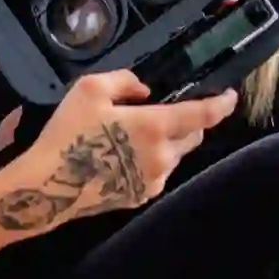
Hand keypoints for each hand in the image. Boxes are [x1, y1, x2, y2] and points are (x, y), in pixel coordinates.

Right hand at [0, 69, 237, 233]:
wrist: (47, 186)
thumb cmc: (68, 133)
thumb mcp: (90, 89)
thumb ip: (124, 81)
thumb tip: (145, 91)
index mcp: (155, 127)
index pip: (203, 115)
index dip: (222, 104)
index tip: (231, 95)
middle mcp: (163, 156)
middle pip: (193, 136)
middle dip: (191, 121)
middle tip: (170, 110)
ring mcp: (153, 181)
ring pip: (175, 156)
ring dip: (169, 142)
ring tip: (138, 134)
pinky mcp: (139, 197)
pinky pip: (157, 174)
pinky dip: (153, 161)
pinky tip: (126, 156)